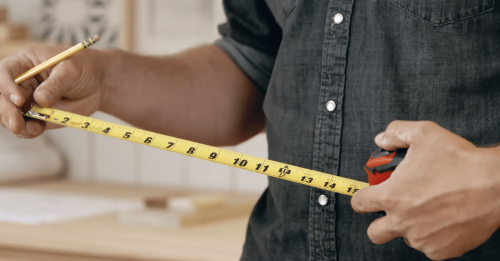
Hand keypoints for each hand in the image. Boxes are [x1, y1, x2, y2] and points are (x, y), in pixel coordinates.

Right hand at [0, 46, 106, 137]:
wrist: (97, 85)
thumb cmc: (83, 69)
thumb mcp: (72, 70)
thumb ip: (56, 84)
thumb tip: (40, 99)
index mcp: (24, 62)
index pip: (4, 72)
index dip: (7, 87)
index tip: (20, 101)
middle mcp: (19, 81)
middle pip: (0, 97)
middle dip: (7, 111)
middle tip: (18, 125)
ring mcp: (25, 100)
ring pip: (8, 114)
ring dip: (16, 124)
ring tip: (34, 130)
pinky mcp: (34, 115)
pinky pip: (23, 126)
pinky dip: (26, 132)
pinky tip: (37, 131)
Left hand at [351, 121, 499, 259]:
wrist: (495, 186)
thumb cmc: (460, 161)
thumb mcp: (423, 133)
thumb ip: (395, 133)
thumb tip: (381, 140)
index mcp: (392, 196)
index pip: (359, 203)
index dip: (362, 197)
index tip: (369, 194)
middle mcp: (402, 221)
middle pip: (374, 233)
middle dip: (378, 222)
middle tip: (392, 209)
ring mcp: (422, 239)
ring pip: (405, 238)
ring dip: (410, 226)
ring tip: (428, 208)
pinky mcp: (441, 250)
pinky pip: (429, 247)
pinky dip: (432, 236)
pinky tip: (444, 218)